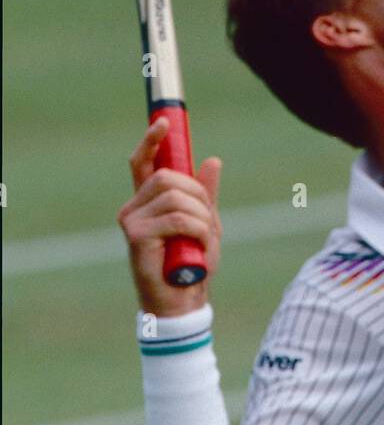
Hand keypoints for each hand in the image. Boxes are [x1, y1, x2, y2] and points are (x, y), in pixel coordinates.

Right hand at [117, 118, 221, 317]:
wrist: (183, 302)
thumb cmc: (192, 264)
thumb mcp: (205, 223)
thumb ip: (206, 195)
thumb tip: (212, 160)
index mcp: (148, 201)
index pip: (143, 162)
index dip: (151, 140)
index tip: (163, 122)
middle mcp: (134, 207)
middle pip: (169, 176)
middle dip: (198, 194)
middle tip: (207, 220)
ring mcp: (131, 221)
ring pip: (176, 197)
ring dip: (200, 216)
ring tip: (202, 239)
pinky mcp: (136, 236)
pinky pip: (177, 218)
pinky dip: (197, 229)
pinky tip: (197, 245)